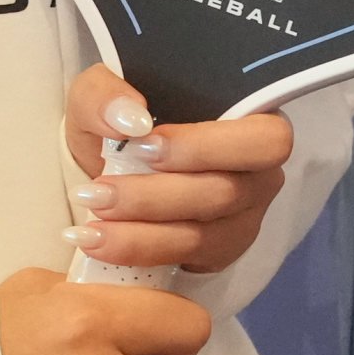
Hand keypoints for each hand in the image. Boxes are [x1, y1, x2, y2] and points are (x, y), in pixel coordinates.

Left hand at [65, 65, 294, 273]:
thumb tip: (130, 120)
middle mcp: (258, 174)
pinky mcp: (218, 254)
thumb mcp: (99, 93)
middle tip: (100, 192)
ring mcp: (242, 219)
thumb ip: (106, 94)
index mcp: (252, 121)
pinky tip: (96, 242)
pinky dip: (137, 252)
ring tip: (89, 223)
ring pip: (203, 235)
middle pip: (227, 193)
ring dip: (140, 232)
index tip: (143, 146)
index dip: (208, 147)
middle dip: (158, 196)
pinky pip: (185, 261)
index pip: (264, 139)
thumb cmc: (120, 123)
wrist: (109, 168)